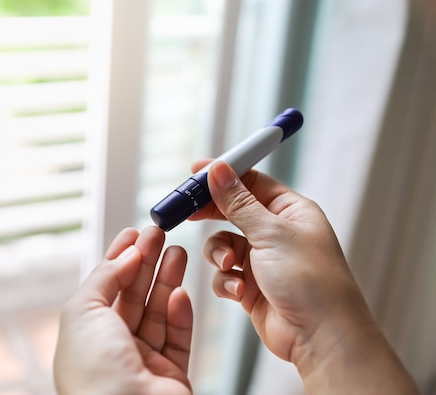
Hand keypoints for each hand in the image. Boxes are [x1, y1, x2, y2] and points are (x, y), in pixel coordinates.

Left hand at [54, 226, 192, 394]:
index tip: (135, 233)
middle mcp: (112, 348)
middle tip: (161, 234)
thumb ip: (105, 278)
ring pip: (158, 312)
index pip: (105, 288)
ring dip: (168, 280)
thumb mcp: (83, 311)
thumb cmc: (95, 373)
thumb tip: (125, 255)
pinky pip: (177, 337)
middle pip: (133, 295)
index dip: (119, 258)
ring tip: (178, 250)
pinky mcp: (171, 374)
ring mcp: (143, 362)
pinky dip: (180, 312)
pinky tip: (180, 291)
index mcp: (85, 335)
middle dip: (147, 262)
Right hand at [191, 160, 417, 393]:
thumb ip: (238, 202)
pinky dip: (226, 281)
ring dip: (219, 254)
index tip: (195, 174)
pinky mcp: (251, 286)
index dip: (223, 175)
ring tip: (229, 265)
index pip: (251, 182)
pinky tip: (239, 291)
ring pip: (222, 244)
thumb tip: (218, 170)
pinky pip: (224, 274)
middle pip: (232, 211)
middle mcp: (276, 232)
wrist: (321, 337)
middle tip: (186, 212)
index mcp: (290, 211)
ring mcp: (263, 260)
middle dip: (210, 213)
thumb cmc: (310, 280)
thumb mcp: (271, 233)